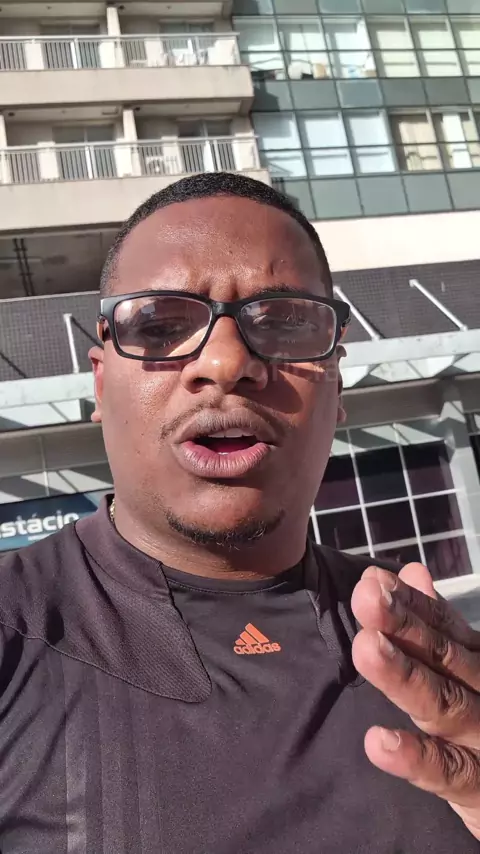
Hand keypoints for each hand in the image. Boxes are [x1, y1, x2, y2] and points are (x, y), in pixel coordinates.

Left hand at [351, 563, 479, 839]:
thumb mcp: (468, 671)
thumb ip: (440, 626)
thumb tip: (412, 571)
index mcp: (477, 663)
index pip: (443, 627)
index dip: (409, 603)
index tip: (372, 579)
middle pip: (443, 656)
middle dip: (403, 625)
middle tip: (366, 597)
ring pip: (444, 704)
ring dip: (404, 676)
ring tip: (366, 649)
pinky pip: (449, 773)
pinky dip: (417, 759)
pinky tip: (378, 742)